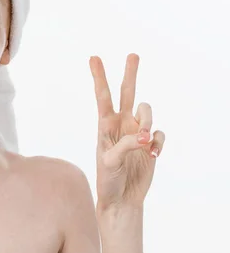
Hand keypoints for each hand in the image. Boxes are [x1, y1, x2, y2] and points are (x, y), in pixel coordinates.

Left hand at [89, 54, 165, 209]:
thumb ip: (125, 145)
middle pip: (127, 93)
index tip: (93, 57)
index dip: (99, 77)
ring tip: (145, 142)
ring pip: (147, 112)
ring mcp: (136, 132)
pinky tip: (154, 155)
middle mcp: (121, 124)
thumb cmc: (108, 180)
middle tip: (133, 54)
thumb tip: (143, 135)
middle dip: (130, 73)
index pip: (102, 96)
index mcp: (104, 125)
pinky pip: (159, 133)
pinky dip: (158, 141)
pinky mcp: (150, 143)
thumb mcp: (110, 162)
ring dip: (148, 122)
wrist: (121, 198)